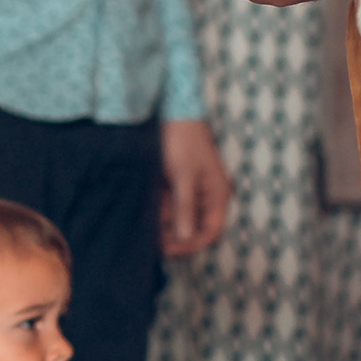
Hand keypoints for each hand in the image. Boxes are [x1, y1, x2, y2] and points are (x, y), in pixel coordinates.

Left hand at [158, 118, 229, 257]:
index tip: (170, 250)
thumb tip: (185, 236)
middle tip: (153, 246)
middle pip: (195, 228)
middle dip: (176, 239)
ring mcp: (191, 191)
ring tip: (144, 235)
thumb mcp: (183, 174)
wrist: (173, 110)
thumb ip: (184, 206)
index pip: (211, 231)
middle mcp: (206, 196)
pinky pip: (169, 206)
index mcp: (217, 194)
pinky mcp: (175, 184)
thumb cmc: (183, 139)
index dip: (192, 244)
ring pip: (179, 219)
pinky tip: (143, 218)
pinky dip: (158, 213)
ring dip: (164, 228)